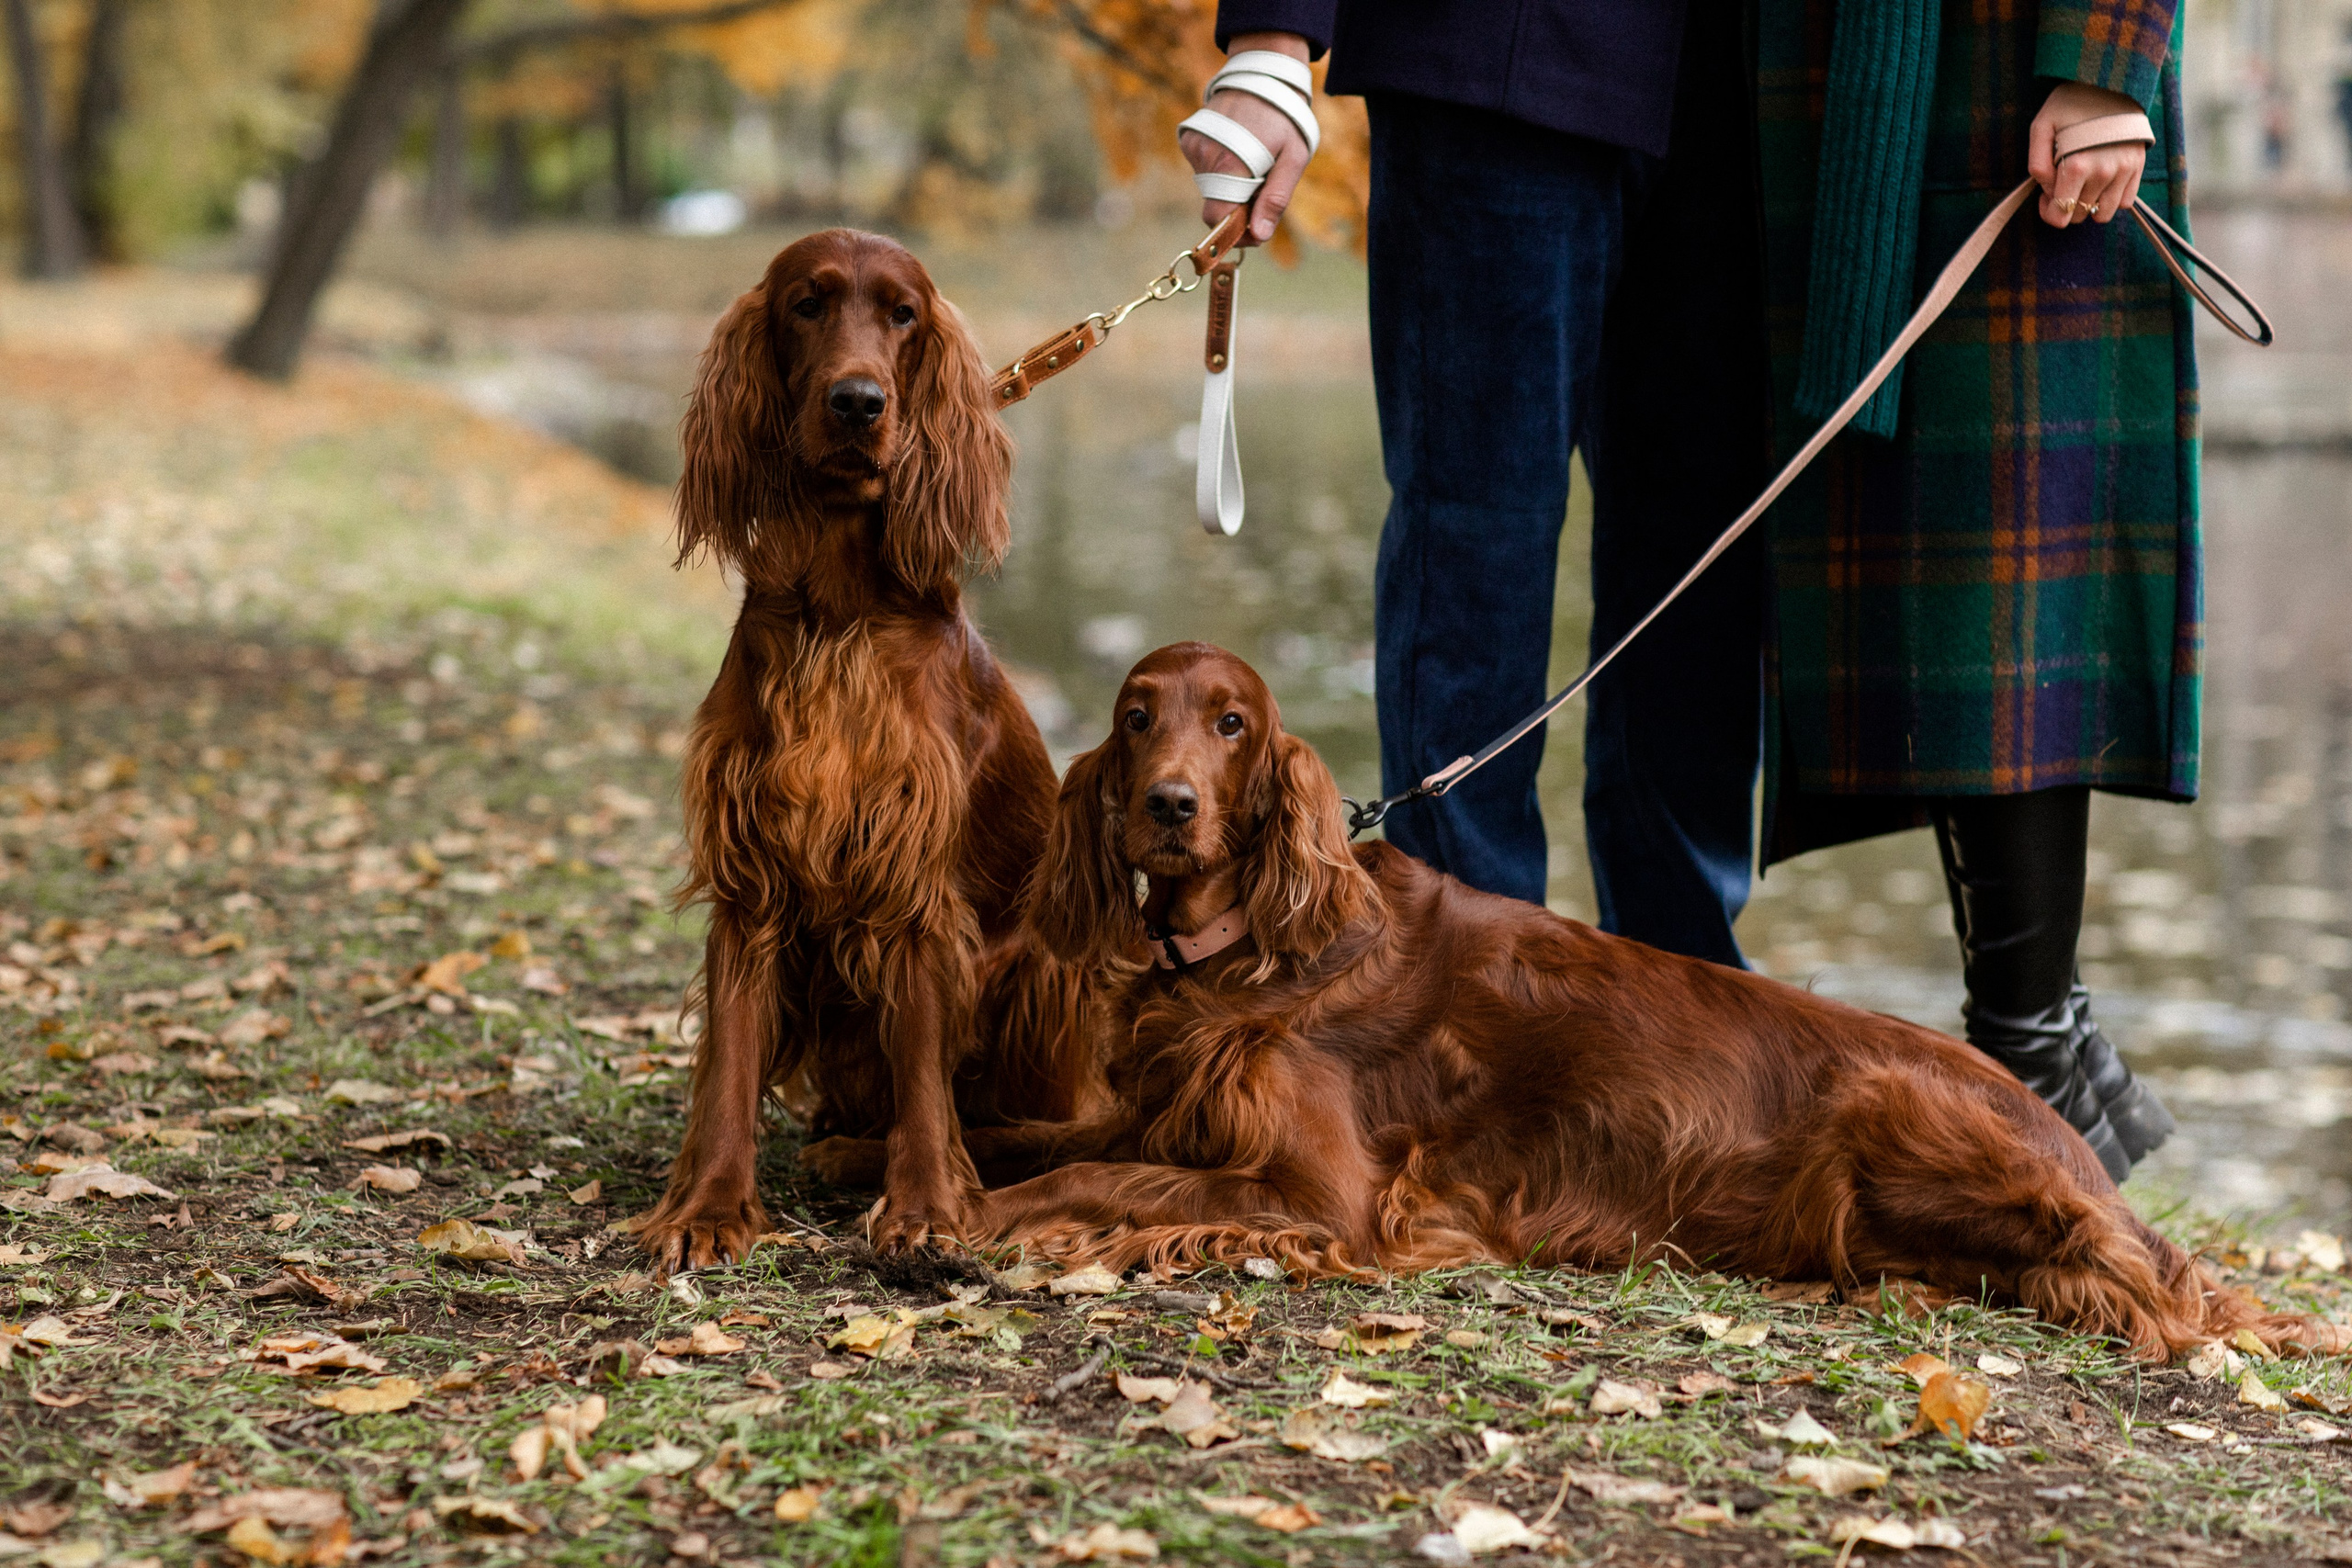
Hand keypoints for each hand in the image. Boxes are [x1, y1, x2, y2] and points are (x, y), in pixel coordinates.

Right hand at [1178, 30, 1312, 244]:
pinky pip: (1202, 168)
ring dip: (1230, 187)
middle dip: (1237, 210)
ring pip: (1209, 188)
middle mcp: (1205, 156)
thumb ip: (1276, 198)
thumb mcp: (1293, 158)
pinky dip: (1220, 168)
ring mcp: (1194, 146)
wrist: (1263, 73)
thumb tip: (1259, 235)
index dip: (1236, 232)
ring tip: (1253, 161)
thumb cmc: (1285, 117)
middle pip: (1213, 206)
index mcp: (1231, 164)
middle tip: (1262, 192)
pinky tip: (1237, 148)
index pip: (1218, 219)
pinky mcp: (1189, 138)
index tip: (1255, 230)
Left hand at [2028, 81, 2146, 227]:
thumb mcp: (2041, 127)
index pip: (2060, 216)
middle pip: (2079, 215)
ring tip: (2082, 183)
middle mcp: (2104, 173)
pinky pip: (2124, 202)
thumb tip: (2048, 192)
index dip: (2049, 212)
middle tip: (2062, 182)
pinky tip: (2101, 181)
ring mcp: (2124, 171)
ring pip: (2102, 215)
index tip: (2046, 196)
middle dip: (2065, 205)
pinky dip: (2111, 198)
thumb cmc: (2070, 103)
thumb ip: (2038, 165)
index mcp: (2078, 167)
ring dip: (2089, 205)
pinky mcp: (2138, 167)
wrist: (2111, 81)